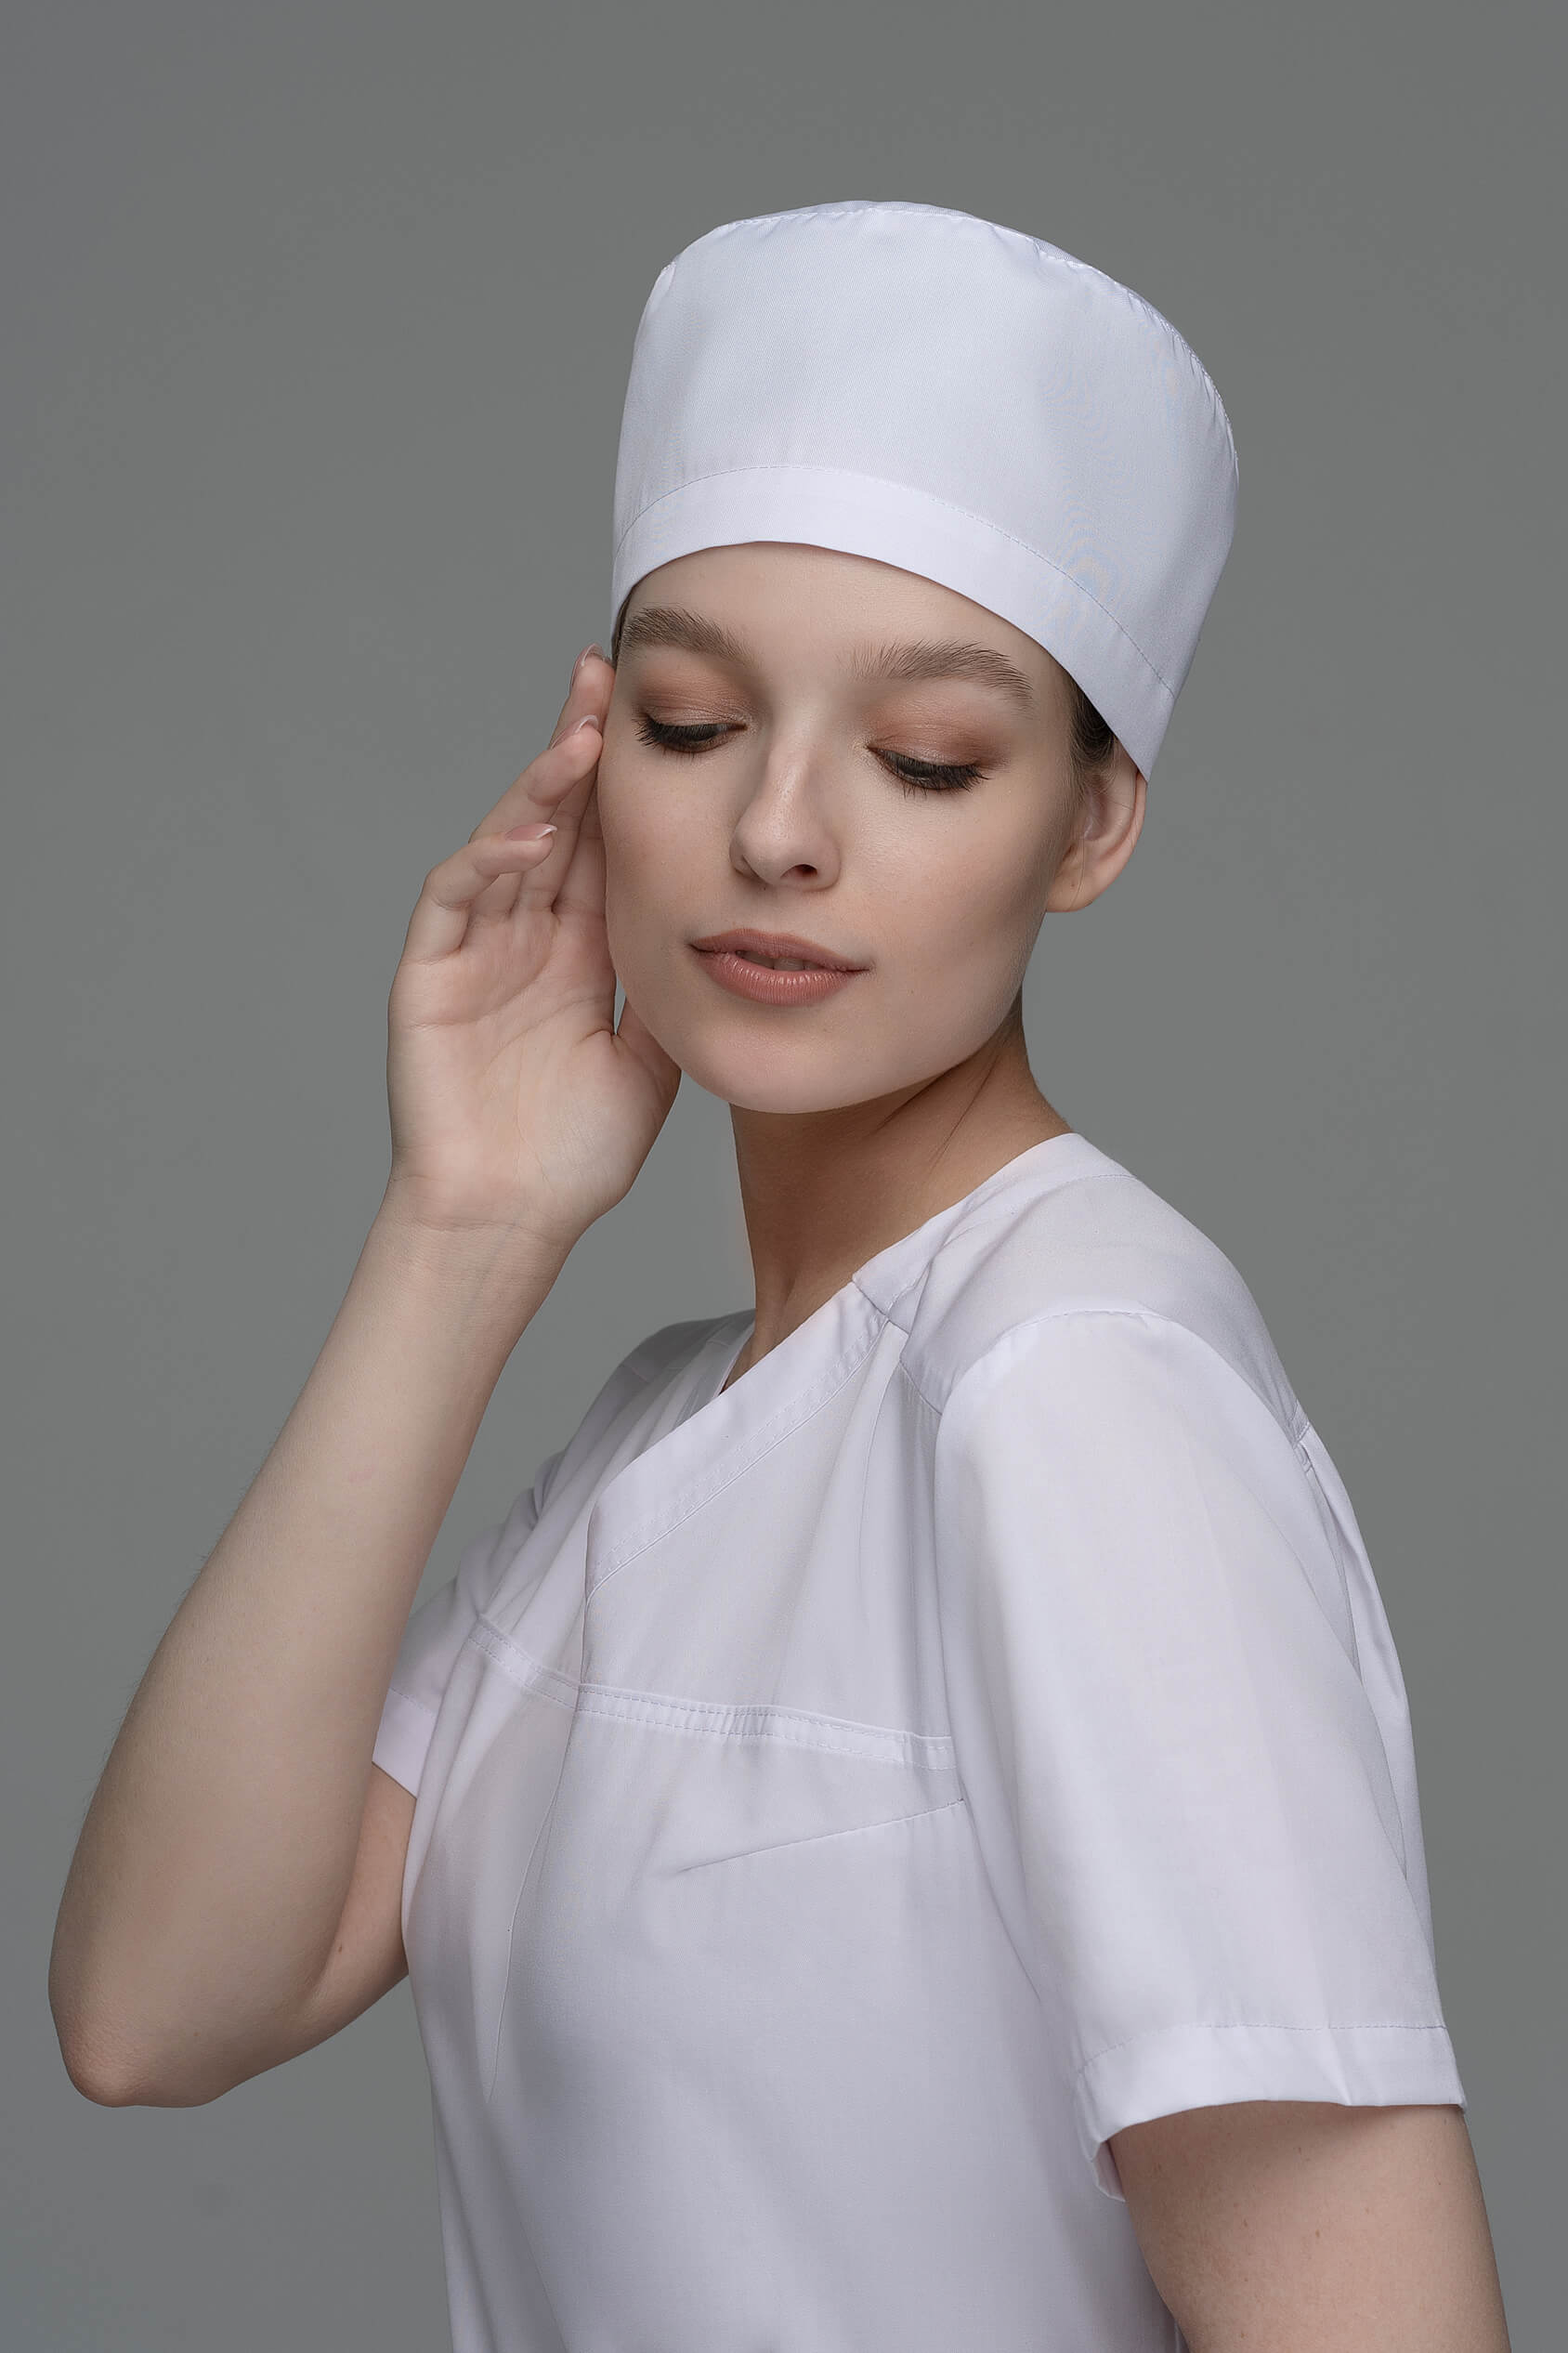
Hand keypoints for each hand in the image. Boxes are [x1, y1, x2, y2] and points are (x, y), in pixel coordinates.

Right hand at [381, 646, 680, 1253]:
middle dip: (576, 747)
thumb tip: (733, 929)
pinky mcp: (429, 977)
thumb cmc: (575, 1155)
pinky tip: (530, 832)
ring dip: (540, 788)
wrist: (510, 1220)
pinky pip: (455, 899)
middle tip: (602, 673)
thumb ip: (674, 988)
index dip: (623, 778)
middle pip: (553, 820)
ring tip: (579, 738)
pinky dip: (489, 859)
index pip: (603, 841)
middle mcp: (525, 936)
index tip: (655, 709)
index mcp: (579, 949)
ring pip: (505, 844)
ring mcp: (473, 950)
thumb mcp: (653, 1057)